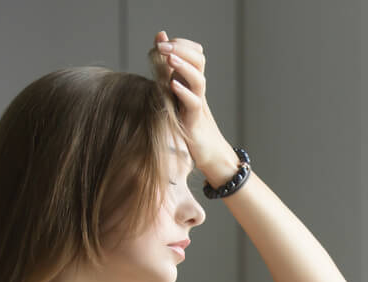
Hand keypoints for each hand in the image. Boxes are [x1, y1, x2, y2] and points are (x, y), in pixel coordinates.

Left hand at [150, 31, 235, 179]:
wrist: (211, 155)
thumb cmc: (191, 128)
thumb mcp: (177, 101)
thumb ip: (168, 78)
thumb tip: (156, 60)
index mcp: (193, 84)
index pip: (194, 53)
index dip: (181, 43)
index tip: (162, 40)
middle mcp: (198, 91)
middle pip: (198, 61)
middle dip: (180, 48)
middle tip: (161, 45)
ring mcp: (198, 106)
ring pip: (198, 80)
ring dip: (183, 66)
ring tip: (168, 56)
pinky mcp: (195, 123)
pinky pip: (193, 104)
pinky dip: (184, 93)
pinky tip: (173, 85)